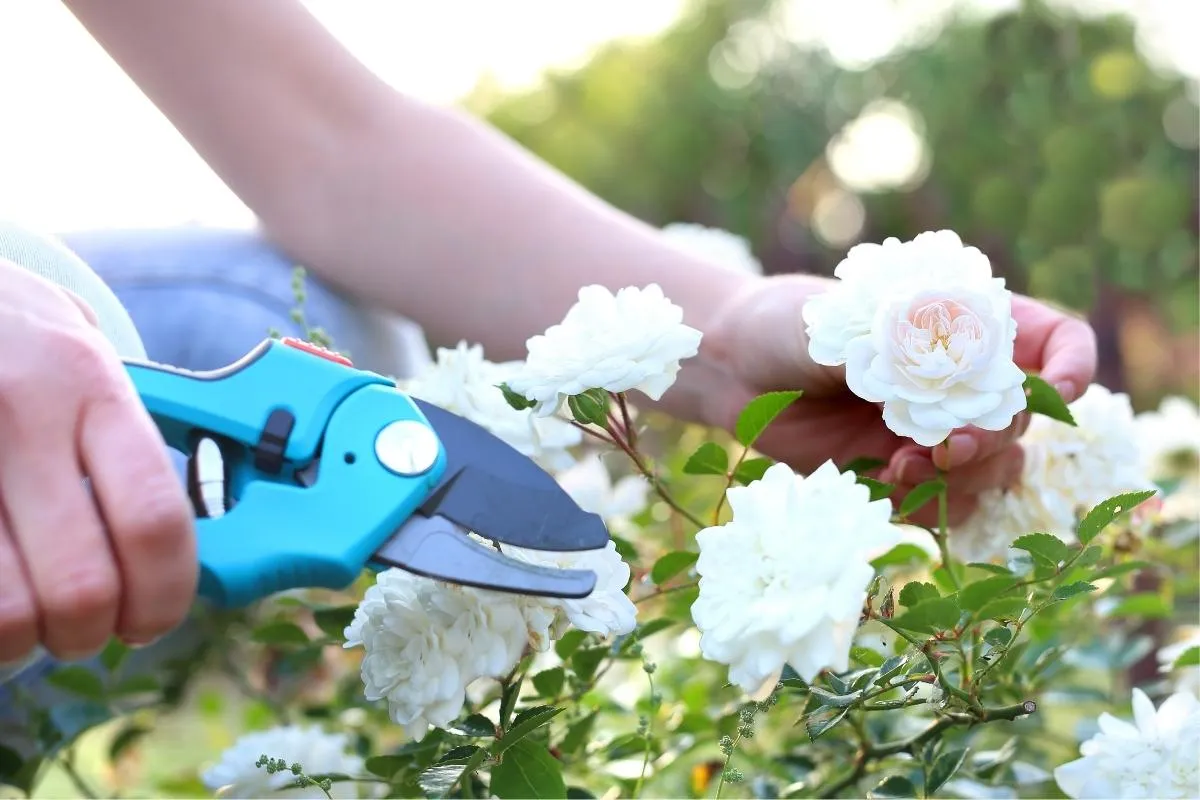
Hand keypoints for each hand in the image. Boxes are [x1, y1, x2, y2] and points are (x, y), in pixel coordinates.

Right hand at [0, 259, 195, 666]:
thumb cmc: (12, 336)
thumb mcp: (81, 360)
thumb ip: (121, 446)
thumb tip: (164, 555)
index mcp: (92, 389)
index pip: (154, 519)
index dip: (164, 595)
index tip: (152, 619)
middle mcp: (23, 416)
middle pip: (81, 583)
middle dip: (90, 632)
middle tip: (84, 629)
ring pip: (6, 609)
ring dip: (22, 641)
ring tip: (26, 623)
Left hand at [701, 274, 1096, 525]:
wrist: (734, 370)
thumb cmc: (790, 326)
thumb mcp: (840, 326)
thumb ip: (892, 357)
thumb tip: (931, 389)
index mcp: (964, 327)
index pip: (1052, 341)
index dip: (1070, 365)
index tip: (1055, 391)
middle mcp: (960, 384)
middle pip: (1022, 419)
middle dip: (993, 437)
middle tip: (946, 446)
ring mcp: (934, 432)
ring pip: (993, 471)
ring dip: (962, 478)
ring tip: (899, 467)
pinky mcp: (901, 474)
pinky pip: (944, 507)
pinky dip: (926, 505)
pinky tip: (881, 486)